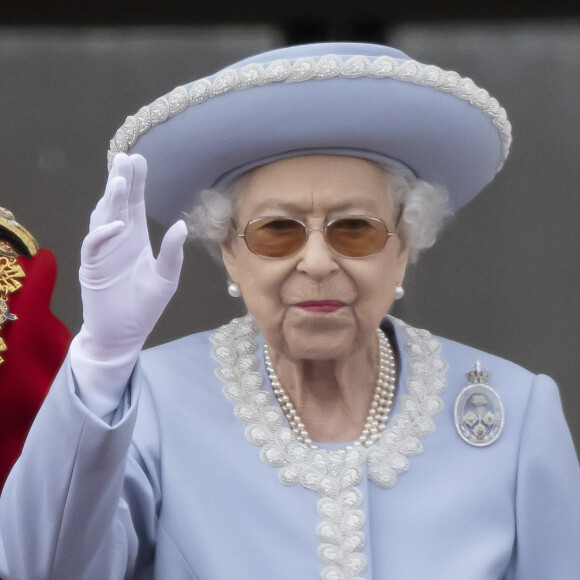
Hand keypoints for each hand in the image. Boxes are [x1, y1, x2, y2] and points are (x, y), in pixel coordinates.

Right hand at [70, 153, 186, 415]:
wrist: (123, 334)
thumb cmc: (144, 307)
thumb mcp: (166, 278)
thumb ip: (173, 253)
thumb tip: (181, 224)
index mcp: (136, 239)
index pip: (135, 204)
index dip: (136, 183)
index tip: (139, 160)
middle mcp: (118, 240)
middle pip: (117, 204)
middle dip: (121, 181)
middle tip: (125, 158)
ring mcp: (103, 252)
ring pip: (103, 219)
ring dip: (110, 201)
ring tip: (119, 180)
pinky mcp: (92, 268)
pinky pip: (94, 246)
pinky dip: (104, 233)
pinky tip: (118, 223)